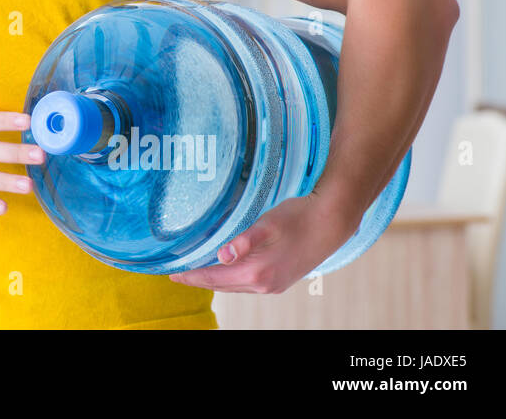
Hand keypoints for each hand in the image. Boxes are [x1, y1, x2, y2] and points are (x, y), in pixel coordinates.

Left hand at [167, 190, 360, 292]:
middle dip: (199, 280)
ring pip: (235, 287)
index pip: (215, 277)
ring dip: (215, 281)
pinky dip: (231, 280)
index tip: (172, 275)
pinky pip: (248, 285)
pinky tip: (225, 271)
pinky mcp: (281, 281)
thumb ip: (243, 241)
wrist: (333, 223)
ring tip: (196, 273)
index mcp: (258, 272)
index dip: (192, 276)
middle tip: (178, 275)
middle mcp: (265, 285)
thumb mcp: (267, 224)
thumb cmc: (299, 217)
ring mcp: (275, 285)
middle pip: (222, 286)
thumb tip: (221, 256)